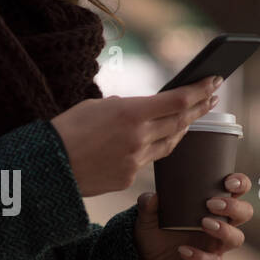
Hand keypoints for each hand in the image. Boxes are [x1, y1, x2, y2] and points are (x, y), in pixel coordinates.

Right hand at [51, 76, 221, 197]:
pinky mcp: (127, 179)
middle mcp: (138, 137)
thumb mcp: (94, 106)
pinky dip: (153, 148)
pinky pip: (147, 161)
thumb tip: (139, 109)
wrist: (45, 168)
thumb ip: (122, 106)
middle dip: (198, 108)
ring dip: (182, 128)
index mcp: (130, 112)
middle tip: (211, 97)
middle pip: (180, 121)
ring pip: (169, 143)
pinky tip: (156, 140)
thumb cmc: (64, 131)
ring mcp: (135, 161)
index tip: (213, 81)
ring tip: (191, 117)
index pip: (177, 100)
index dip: (199, 90)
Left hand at [133, 173, 253, 259]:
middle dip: (234, 206)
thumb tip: (153, 196)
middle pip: (245, 212)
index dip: (240, 183)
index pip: (237, 190)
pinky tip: (183, 250)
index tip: (228, 182)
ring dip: (224, 229)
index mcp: (212, 206)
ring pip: (237, 238)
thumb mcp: (147, 216)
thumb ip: (148, 204)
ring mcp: (217, 247)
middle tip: (211, 204)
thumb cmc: (156, 232)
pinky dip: (201, 257)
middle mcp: (221, 225)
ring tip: (203, 223)